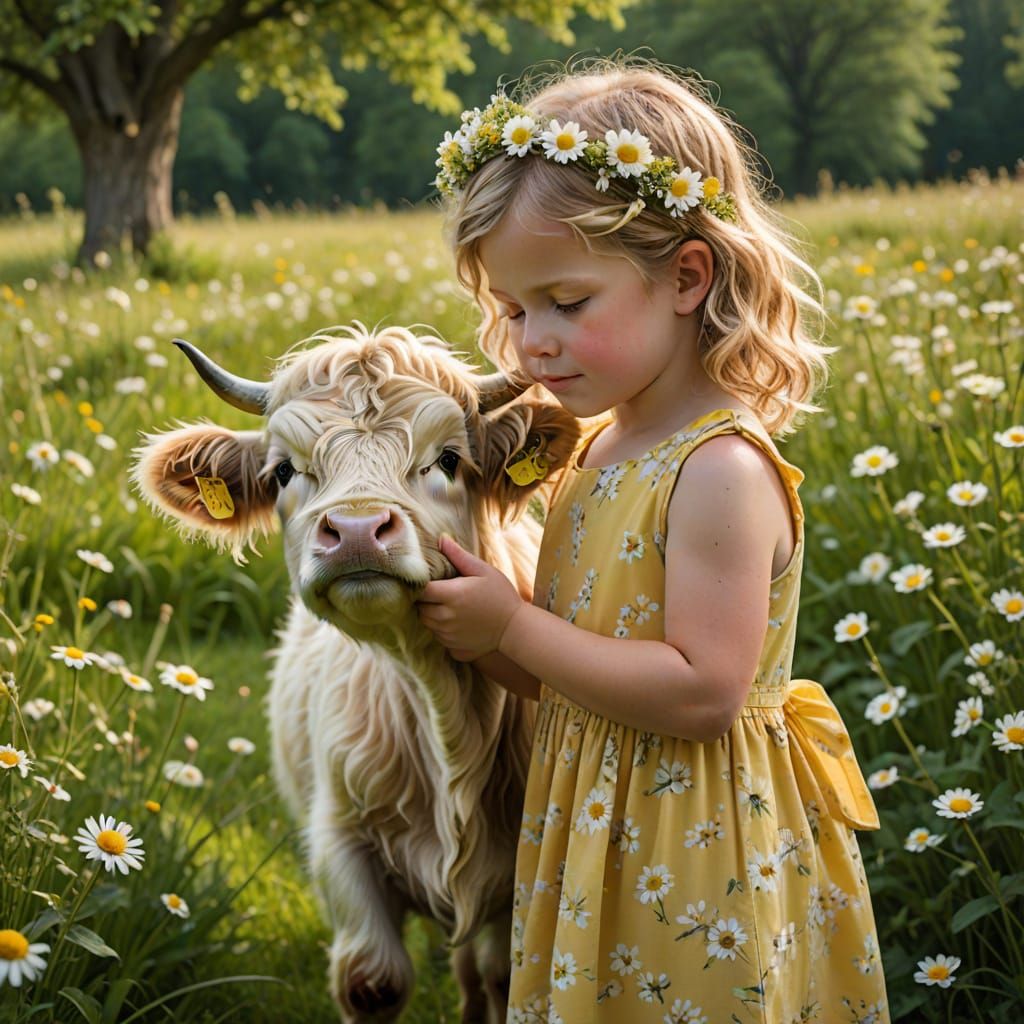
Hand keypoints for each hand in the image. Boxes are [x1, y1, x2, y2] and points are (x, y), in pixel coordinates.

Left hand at [416, 536, 524, 660]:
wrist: (516, 629)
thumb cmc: (501, 595)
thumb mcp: (483, 571)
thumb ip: (459, 556)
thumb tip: (442, 539)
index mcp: (452, 595)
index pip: (420, 590)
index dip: (420, 585)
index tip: (428, 580)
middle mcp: (446, 618)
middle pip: (420, 608)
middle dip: (426, 600)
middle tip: (441, 593)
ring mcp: (448, 635)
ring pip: (427, 623)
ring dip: (432, 614)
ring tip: (449, 606)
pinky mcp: (452, 648)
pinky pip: (437, 636)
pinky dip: (442, 629)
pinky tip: (457, 622)